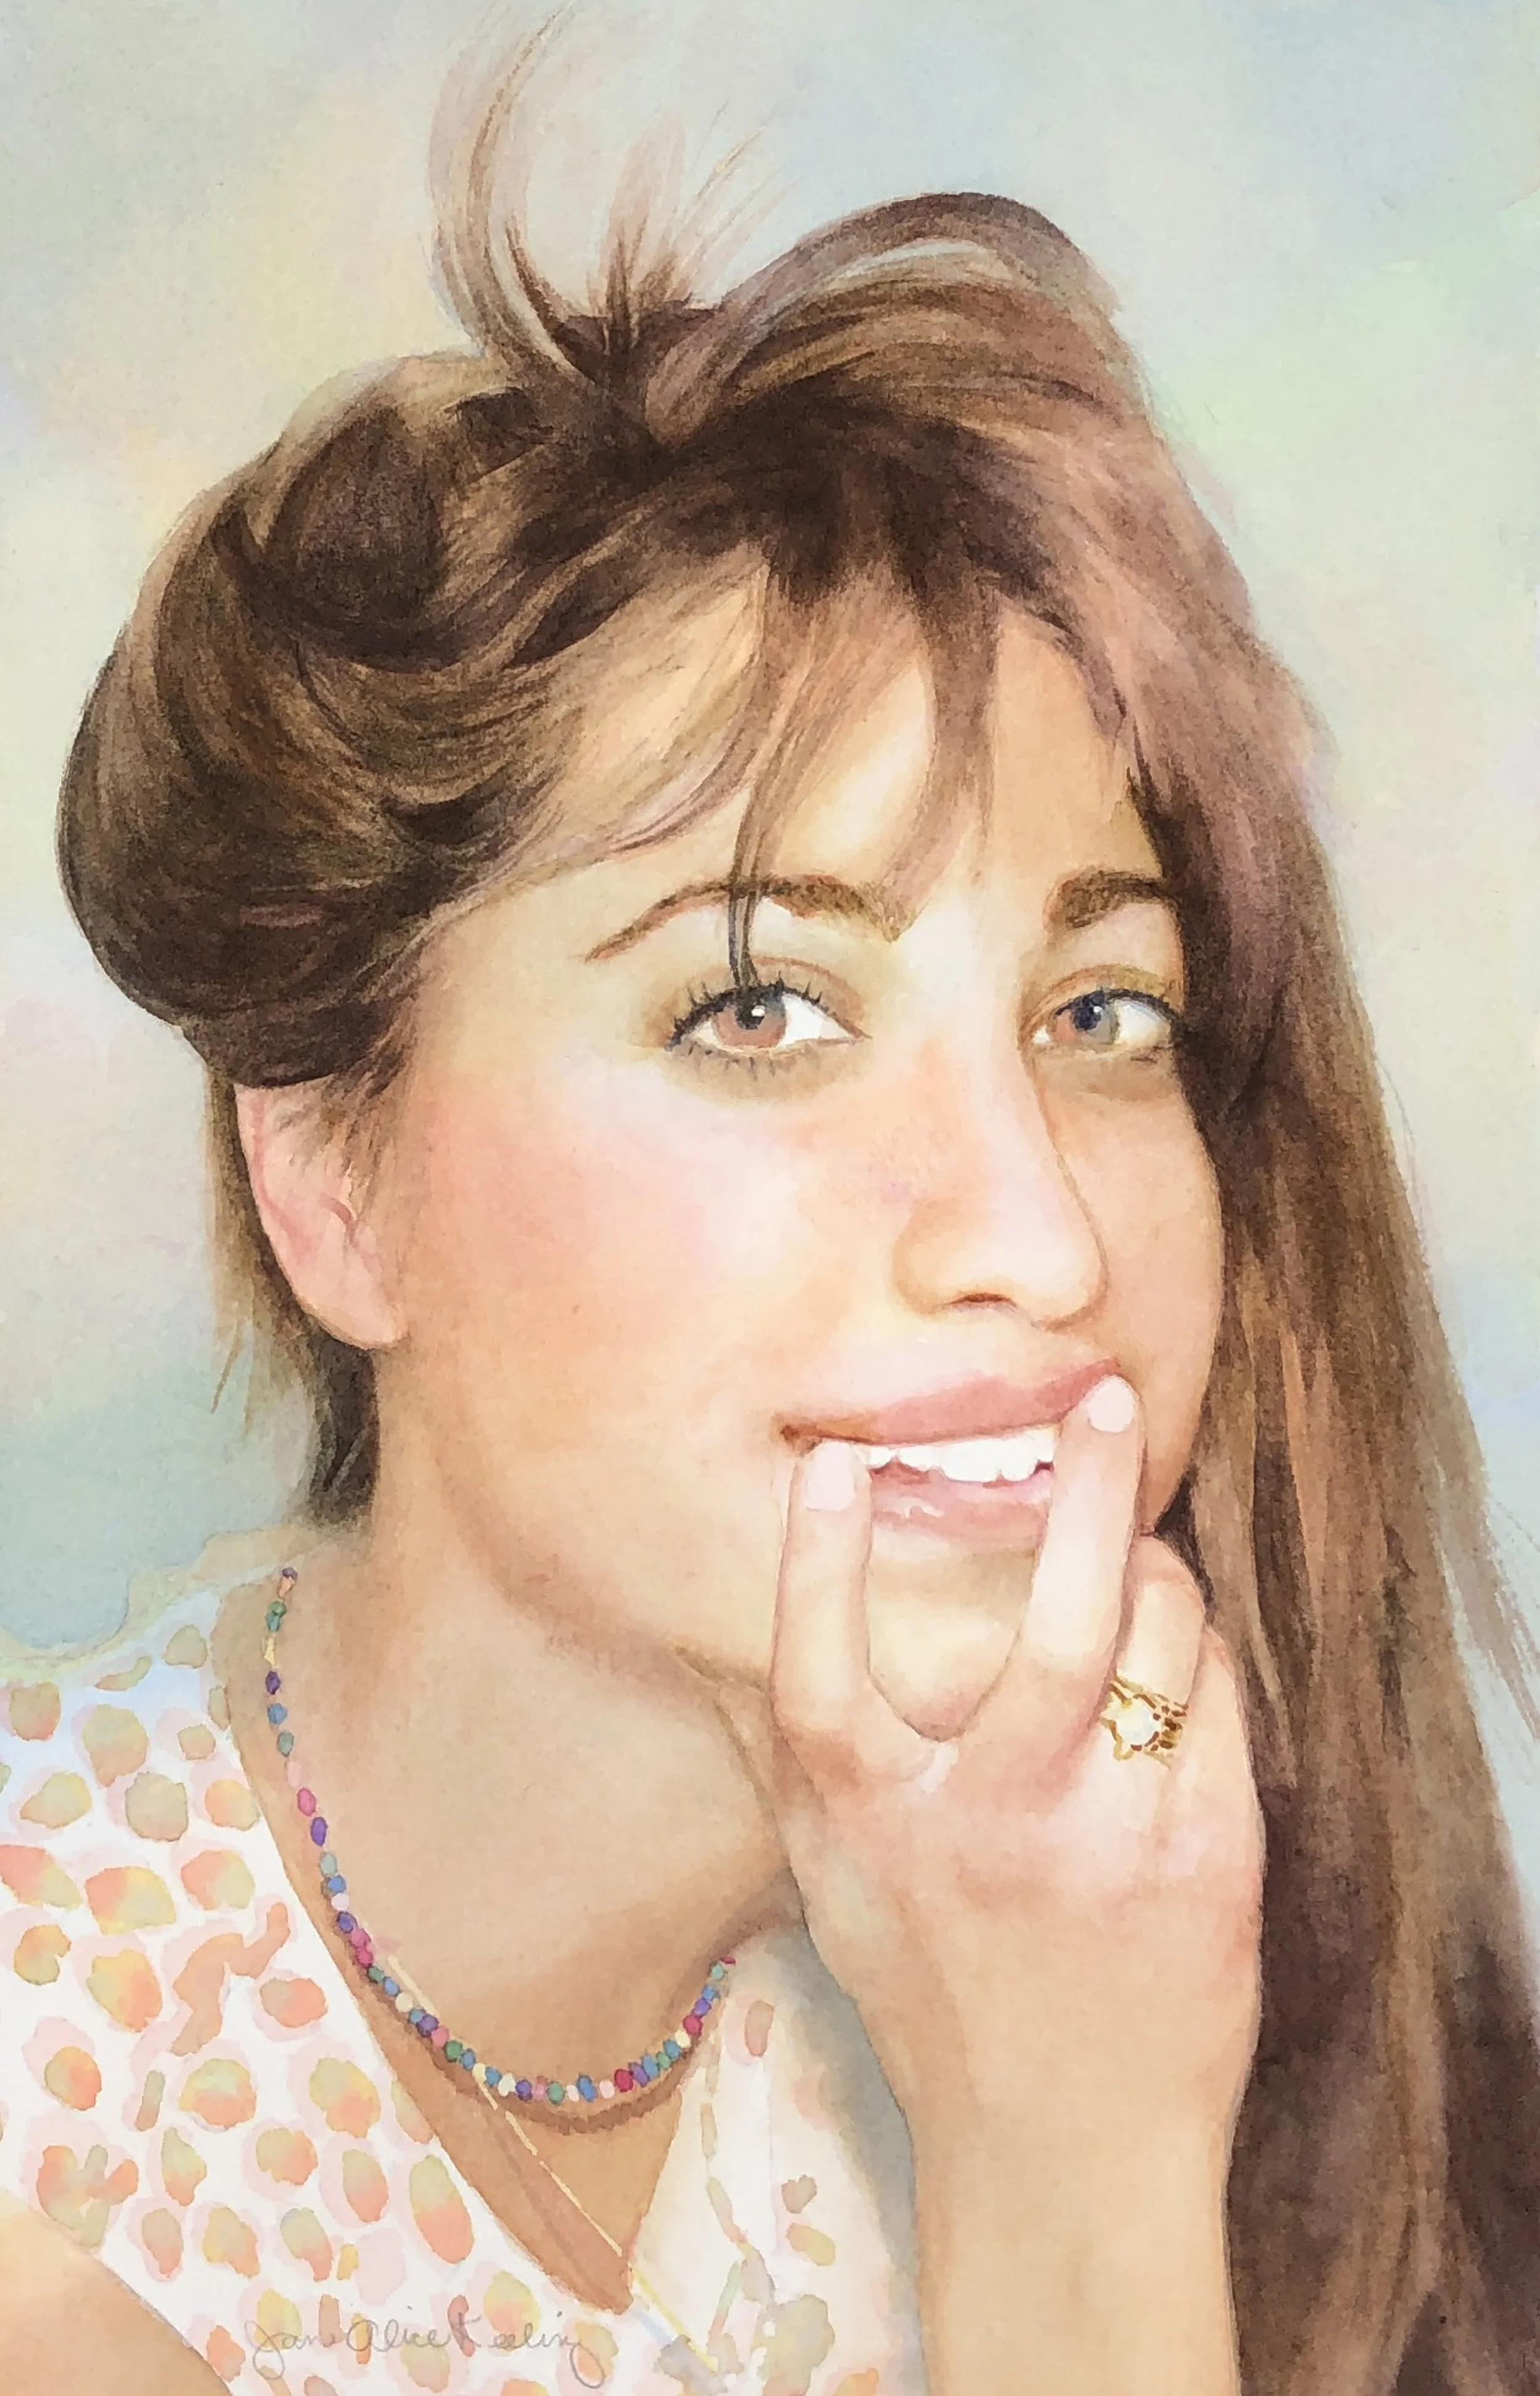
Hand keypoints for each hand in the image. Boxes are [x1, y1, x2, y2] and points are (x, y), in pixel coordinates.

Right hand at [762, 1375, 1263, 2165]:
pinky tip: (1172, 1666)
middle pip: (1055, 1625)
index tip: (834, 1462)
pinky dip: (1196, 1653)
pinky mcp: (1204, 1859)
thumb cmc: (934, 2001)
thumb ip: (783, 1761)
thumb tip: (701, 1640)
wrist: (1064, 2160)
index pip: (823, 1672)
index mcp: (877, 1828)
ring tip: (1136, 1563)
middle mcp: (990, 1828)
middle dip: (1087, 1491)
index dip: (816, 1562)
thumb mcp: (832, 1887)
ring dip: (1152, 1573)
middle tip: (1102, 1398)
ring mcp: (1109, 1843)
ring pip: (1161, 1641)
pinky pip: (1214, 1696)